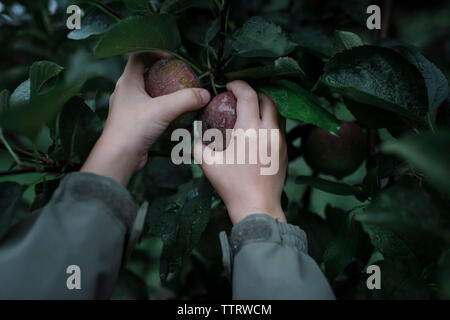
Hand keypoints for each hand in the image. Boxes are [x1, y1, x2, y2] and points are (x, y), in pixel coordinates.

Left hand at [81, 52, 210, 184]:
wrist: (119, 156)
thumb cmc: (134, 128)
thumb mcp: (163, 109)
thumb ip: (186, 99)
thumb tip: (205, 94)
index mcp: (127, 82)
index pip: (138, 57)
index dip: (155, 53)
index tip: (172, 57)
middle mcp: (125, 93)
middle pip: (143, 75)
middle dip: (160, 73)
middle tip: (178, 76)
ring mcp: (127, 109)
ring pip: (145, 94)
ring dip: (161, 92)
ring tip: (177, 95)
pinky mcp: (132, 124)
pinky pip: (148, 110)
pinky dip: (160, 109)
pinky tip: (172, 116)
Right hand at [194, 81, 287, 223]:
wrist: (257, 206)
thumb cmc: (231, 186)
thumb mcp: (208, 164)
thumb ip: (198, 145)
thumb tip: (195, 135)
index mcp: (249, 130)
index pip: (248, 95)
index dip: (238, 85)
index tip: (230, 85)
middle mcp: (269, 131)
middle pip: (267, 99)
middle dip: (254, 92)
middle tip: (241, 96)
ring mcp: (280, 141)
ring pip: (277, 112)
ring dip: (264, 106)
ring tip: (251, 110)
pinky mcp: (285, 150)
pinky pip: (280, 127)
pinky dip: (270, 121)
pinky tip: (259, 130)